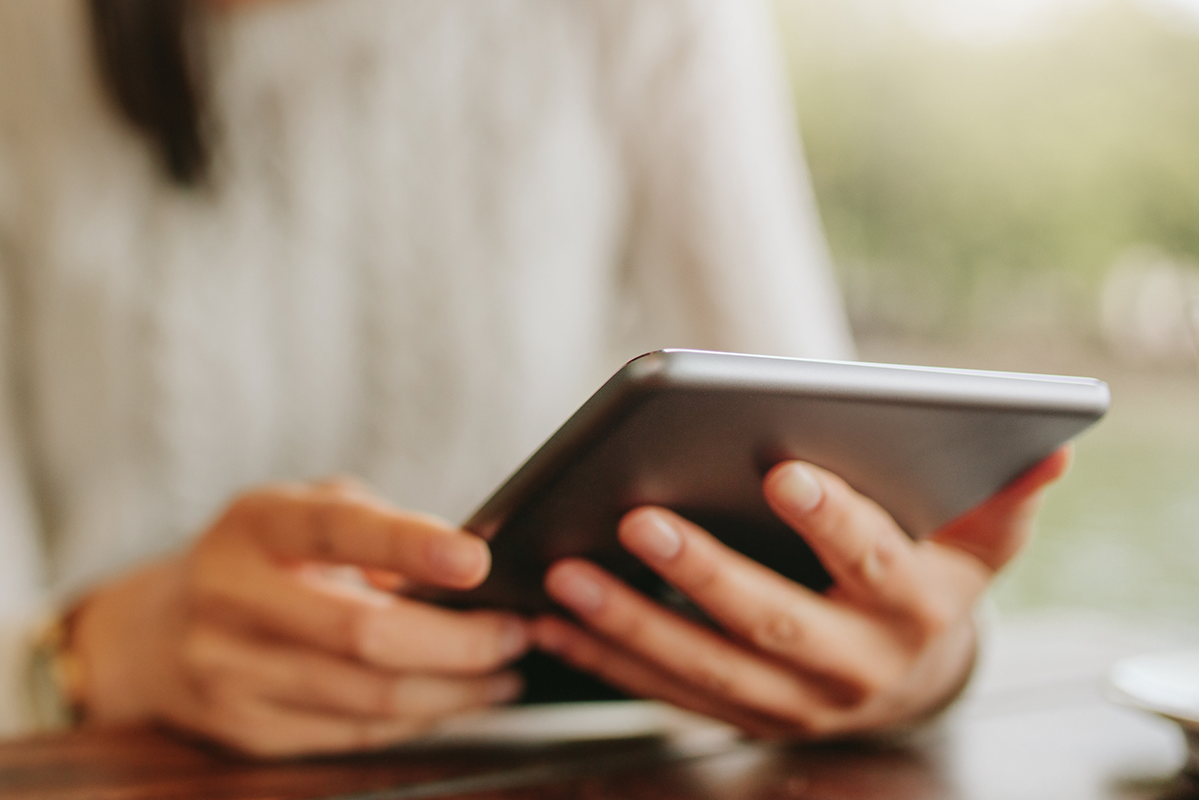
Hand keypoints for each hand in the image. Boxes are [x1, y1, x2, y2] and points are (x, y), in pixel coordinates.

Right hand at [67, 480, 528, 756]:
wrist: (151, 635)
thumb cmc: (255, 561)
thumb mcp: (294, 513)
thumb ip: (370, 525)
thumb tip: (465, 565)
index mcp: (252, 524)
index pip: (335, 529)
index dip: (407, 543)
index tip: (475, 559)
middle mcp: (229, 596)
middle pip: (363, 634)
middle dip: (458, 641)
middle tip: (514, 633)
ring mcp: (230, 672)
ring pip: (368, 698)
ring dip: (454, 691)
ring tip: (502, 672)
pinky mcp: (246, 731)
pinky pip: (354, 735)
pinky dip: (417, 721)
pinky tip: (453, 702)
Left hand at [532, 448, 1072, 738]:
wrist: (911, 676)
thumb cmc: (928, 571)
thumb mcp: (978, 537)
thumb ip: (1000, 494)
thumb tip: (1050, 448)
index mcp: (916, 606)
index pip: (872, 559)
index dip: (833, 519)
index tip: (781, 469)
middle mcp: (858, 666)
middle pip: (774, 623)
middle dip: (703, 574)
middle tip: (637, 519)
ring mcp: (797, 705)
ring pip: (707, 670)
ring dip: (631, 625)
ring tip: (566, 575)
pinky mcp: (744, 720)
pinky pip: (667, 694)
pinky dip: (607, 659)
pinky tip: (554, 620)